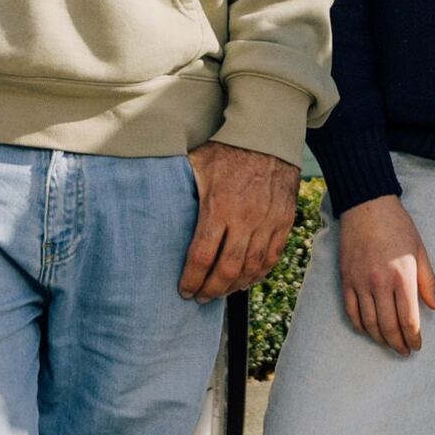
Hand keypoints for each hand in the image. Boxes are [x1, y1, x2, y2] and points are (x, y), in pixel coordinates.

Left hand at [183, 144, 300, 301]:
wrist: (267, 137)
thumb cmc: (227, 150)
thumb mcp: (197, 164)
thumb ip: (180, 187)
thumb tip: (151, 199)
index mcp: (218, 207)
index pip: (201, 256)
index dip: (191, 279)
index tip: (184, 291)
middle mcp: (245, 219)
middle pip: (227, 270)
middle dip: (211, 289)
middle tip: (201, 298)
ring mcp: (268, 222)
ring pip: (252, 268)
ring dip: (235, 287)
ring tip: (222, 292)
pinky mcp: (284, 221)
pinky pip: (273, 257)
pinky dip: (259, 274)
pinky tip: (246, 280)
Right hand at [333, 191, 434, 352]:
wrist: (366, 206)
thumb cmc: (398, 227)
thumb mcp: (420, 251)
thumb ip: (427, 281)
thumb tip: (434, 306)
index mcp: (403, 277)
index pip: (409, 319)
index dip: (413, 338)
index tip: (417, 346)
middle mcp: (381, 284)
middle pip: (388, 326)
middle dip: (398, 344)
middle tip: (404, 351)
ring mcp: (360, 283)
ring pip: (369, 323)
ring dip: (380, 338)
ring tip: (389, 343)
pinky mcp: (346, 280)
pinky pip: (351, 311)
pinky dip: (360, 326)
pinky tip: (368, 330)